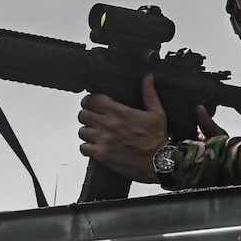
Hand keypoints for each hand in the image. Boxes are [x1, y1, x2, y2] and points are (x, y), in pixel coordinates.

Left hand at [78, 77, 223, 180]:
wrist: (158, 161)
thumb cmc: (157, 139)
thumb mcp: (156, 112)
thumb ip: (149, 93)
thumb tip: (148, 78)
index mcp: (119, 111)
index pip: (92, 99)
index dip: (90, 101)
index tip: (93, 104)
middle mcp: (108, 124)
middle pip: (83, 114)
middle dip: (87, 115)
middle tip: (93, 119)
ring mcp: (103, 139)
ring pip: (81, 131)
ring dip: (87, 132)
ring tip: (95, 134)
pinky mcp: (102, 154)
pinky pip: (83, 148)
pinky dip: (87, 147)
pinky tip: (95, 147)